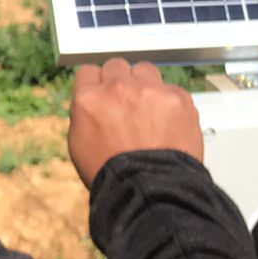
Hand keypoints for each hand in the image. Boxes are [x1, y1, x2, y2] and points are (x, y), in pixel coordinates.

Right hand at [68, 59, 204, 186]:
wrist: (152, 193)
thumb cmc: (113, 176)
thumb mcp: (80, 145)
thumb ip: (85, 115)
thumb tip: (95, 103)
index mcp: (89, 99)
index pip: (88, 72)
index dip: (95, 86)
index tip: (102, 97)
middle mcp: (118, 88)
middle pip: (116, 66)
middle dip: (119, 82)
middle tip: (125, 104)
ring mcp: (150, 90)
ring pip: (144, 70)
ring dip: (144, 85)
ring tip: (148, 111)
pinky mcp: (178, 97)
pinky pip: (170, 89)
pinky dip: (168, 103)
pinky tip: (168, 124)